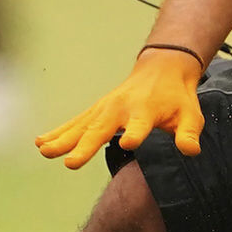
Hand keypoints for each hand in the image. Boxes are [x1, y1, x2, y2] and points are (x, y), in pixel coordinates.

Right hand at [37, 47, 205, 167]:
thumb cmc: (178, 97)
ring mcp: (105, 108)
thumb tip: (190, 151)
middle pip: (101, 129)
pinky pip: (75, 122)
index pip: (141, 124)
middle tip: (71, 163)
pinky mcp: (97, 110)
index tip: (128, 142)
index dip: (135, 133)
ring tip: (45, 152)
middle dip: (85, 145)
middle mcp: (121, 108)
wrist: (162, 68)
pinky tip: (40, 142)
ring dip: (63, 139)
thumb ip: (188, 133)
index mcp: (146, 110)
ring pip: (81, 126)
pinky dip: (58, 131)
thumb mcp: (191, 115)